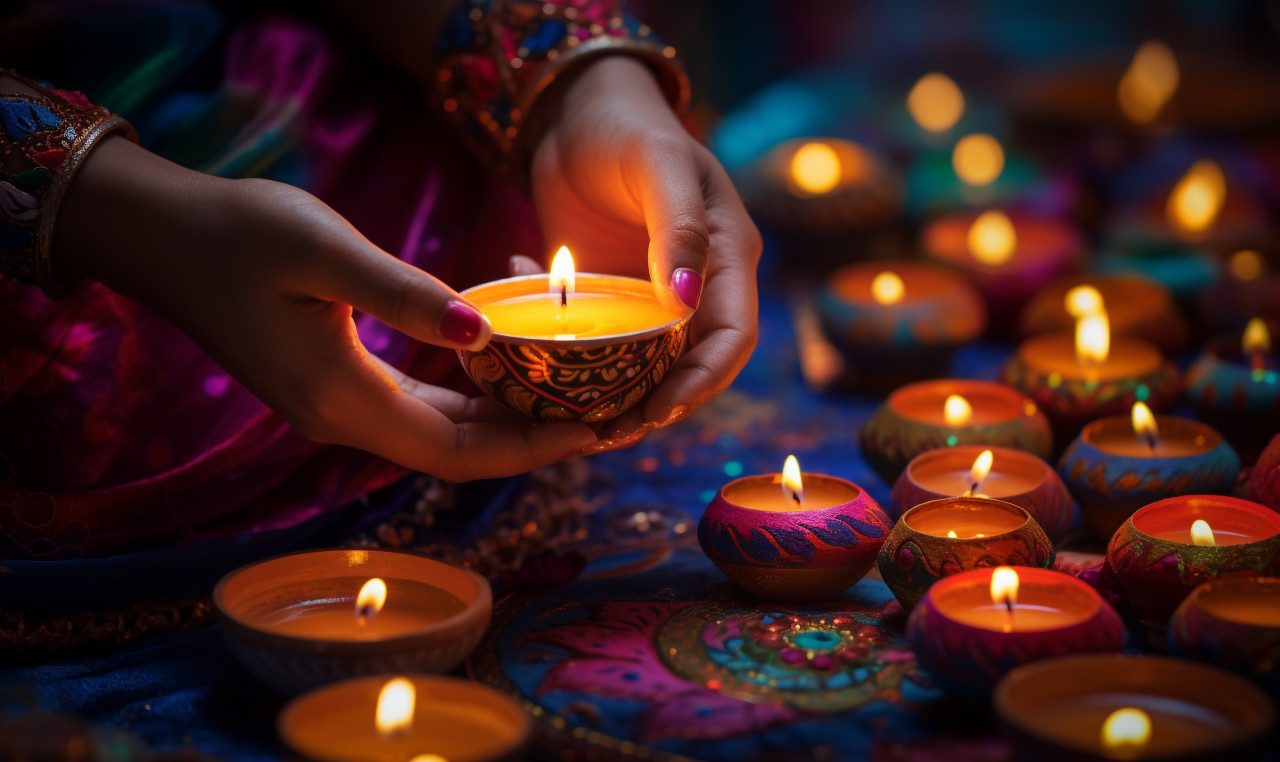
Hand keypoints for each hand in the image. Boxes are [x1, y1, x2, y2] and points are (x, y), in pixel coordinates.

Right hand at [54, 138, 596, 480]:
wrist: (159, 237)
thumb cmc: (237, 234)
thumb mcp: (325, 251)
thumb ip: (405, 297)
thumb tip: (484, 332)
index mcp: (346, 401)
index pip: (460, 453)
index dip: (531, 449)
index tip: (595, 430)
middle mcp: (343, 419)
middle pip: (458, 452)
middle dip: (531, 439)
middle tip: (602, 410)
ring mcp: (335, 405)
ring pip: (440, 431)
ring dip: (502, 418)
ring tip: (570, 391)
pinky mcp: (332, 382)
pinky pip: (417, 406)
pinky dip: (466, 395)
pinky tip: (503, 364)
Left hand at [530, 56, 761, 445]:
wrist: (574, 110)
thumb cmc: (627, 124)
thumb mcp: (658, 166)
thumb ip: (677, 229)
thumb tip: (686, 303)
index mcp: (727, 256)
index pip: (733, 337)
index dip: (704, 382)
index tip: (660, 410)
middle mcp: (696, 285)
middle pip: (692, 365)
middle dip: (658, 405)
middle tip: (607, 434)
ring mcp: (650, 296)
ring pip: (644, 365)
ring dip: (612, 395)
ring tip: (570, 420)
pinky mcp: (607, 299)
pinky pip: (595, 339)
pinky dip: (565, 347)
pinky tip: (520, 333)